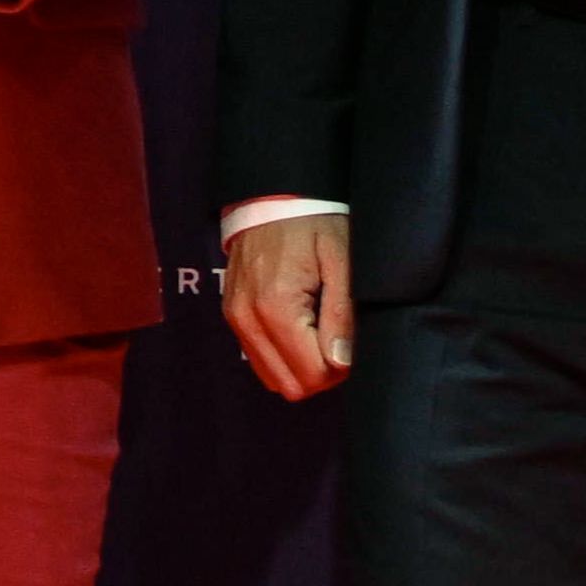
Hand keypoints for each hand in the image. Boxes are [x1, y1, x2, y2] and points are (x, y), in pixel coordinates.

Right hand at [223, 209, 355, 403]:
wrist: (270, 198)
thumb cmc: (312, 223)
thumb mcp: (340, 261)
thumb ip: (342, 313)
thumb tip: (342, 362)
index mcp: (277, 307)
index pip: (313, 374)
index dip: (341, 369)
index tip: (352, 343)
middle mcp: (249, 320)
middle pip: (291, 386)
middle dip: (322, 375)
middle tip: (339, 343)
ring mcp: (236, 321)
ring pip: (274, 380)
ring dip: (301, 369)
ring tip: (319, 334)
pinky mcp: (233, 318)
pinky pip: (259, 361)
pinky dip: (283, 358)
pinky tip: (300, 330)